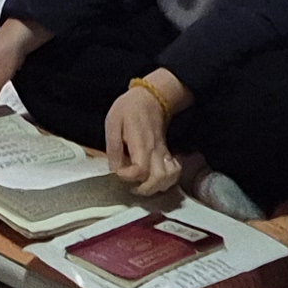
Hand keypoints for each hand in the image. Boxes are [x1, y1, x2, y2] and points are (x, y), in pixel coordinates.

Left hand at [101, 75, 191, 203]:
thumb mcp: (113, 123)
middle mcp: (156, 151)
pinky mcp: (168, 154)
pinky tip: (155, 181)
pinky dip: (167, 181)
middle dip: (145, 189)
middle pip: (159, 179)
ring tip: (143, 186)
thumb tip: (114, 170)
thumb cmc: (128, 109)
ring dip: (157, 187)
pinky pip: (175, 171)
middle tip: (131, 188)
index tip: (119, 173)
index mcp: (141, 143)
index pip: (140, 169)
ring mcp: (164, 153)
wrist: (151, 98)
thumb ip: (113, 148)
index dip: (128, 177)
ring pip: (170, 178)